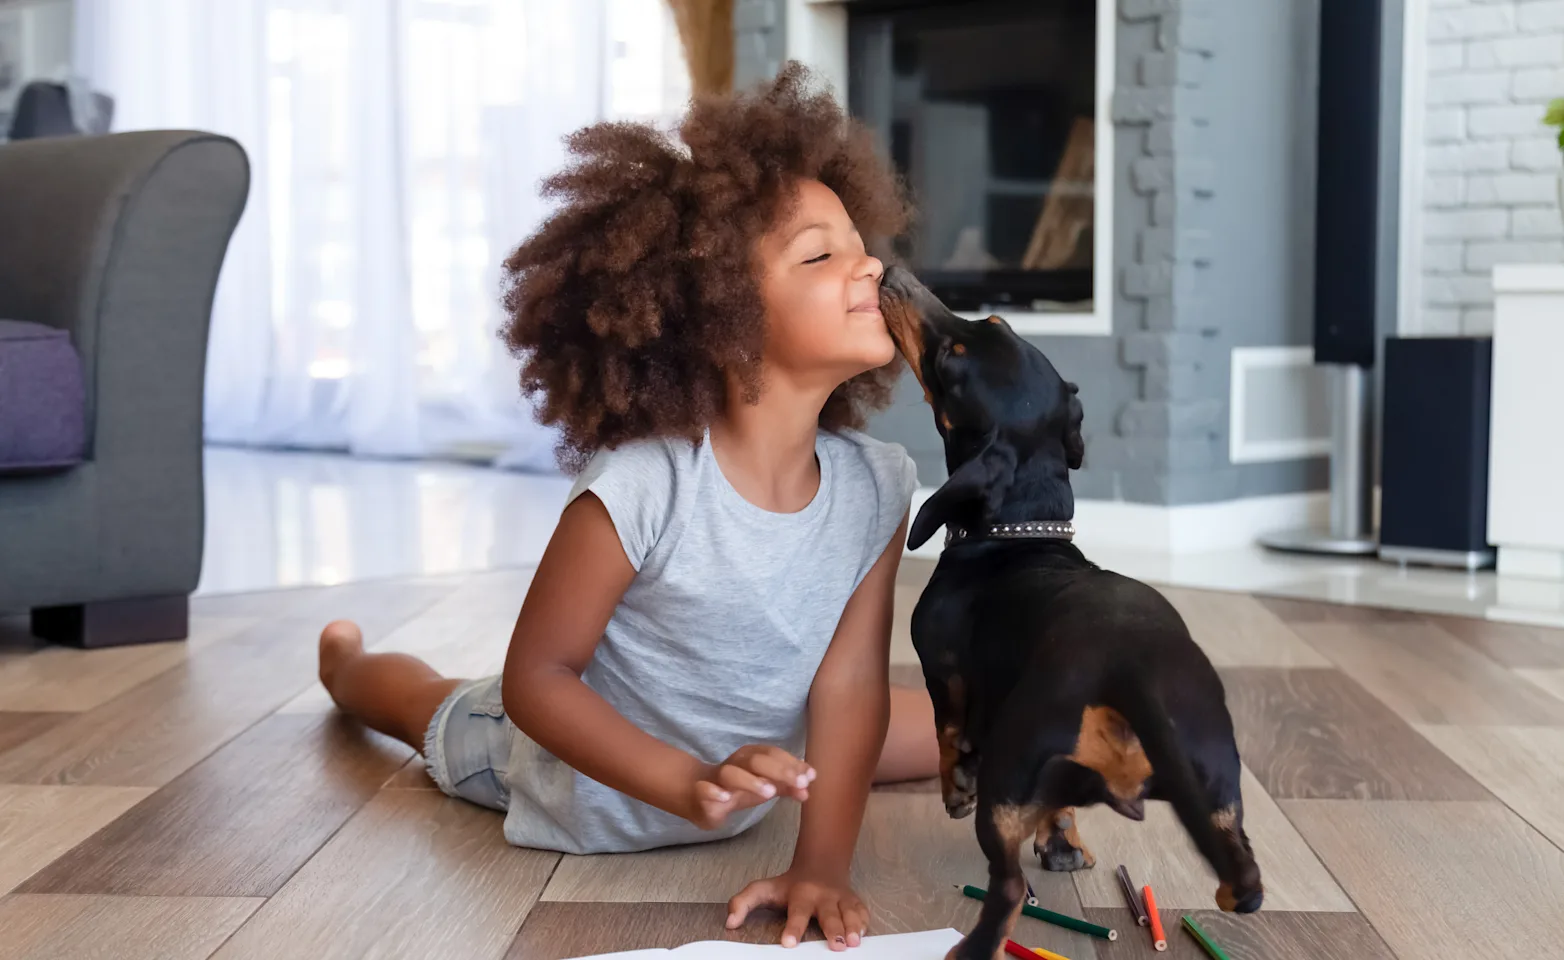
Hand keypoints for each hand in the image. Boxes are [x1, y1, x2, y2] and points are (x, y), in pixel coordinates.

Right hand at [687, 745, 815, 830]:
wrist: (698, 794)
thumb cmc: (737, 788)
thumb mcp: (765, 786)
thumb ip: (786, 787)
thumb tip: (808, 790)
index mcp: (751, 757)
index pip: (773, 754)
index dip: (792, 764)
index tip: (810, 777)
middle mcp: (735, 763)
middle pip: (756, 760)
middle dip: (779, 770)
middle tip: (798, 783)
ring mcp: (716, 778)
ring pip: (731, 773)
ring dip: (751, 780)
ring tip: (769, 793)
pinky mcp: (701, 793)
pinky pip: (705, 789)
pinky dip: (714, 792)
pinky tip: (726, 799)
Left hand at [726, 869, 868, 950]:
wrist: (820, 865)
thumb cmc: (789, 885)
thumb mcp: (762, 889)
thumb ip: (743, 903)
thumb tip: (729, 923)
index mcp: (800, 895)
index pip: (796, 912)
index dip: (793, 928)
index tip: (788, 943)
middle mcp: (822, 897)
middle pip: (828, 914)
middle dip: (833, 929)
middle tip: (836, 945)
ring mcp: (840, 899)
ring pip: (849, 913)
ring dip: (853, 927)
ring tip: (854, 942)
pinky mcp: (854, 902)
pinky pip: (862, 912)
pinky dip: (864, 922)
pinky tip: (864, 934)